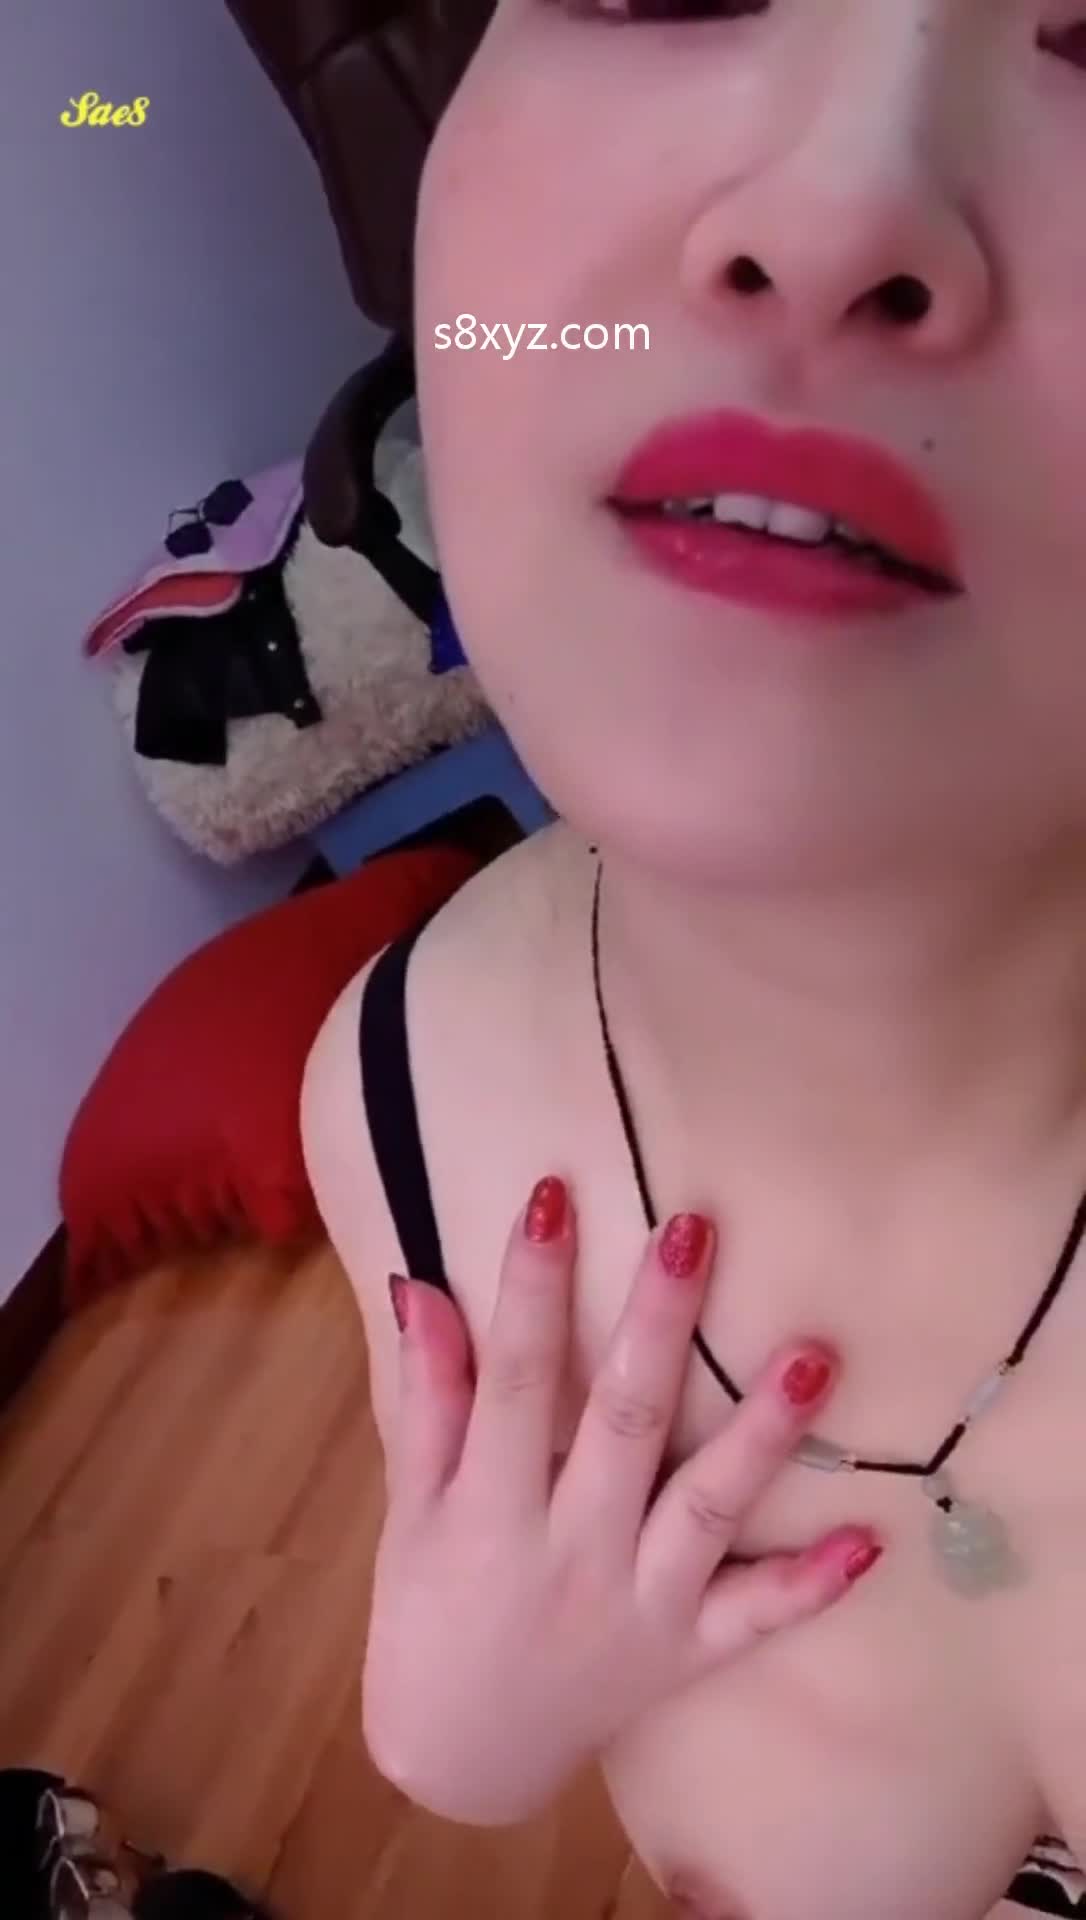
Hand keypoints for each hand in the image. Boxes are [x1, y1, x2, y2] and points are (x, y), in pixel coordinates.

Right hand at [362, 1176, 881, 1825]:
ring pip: (705, 1508)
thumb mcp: (409, 1512)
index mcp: (492, 1511)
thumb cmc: (427, 1611)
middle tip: (694, 1230)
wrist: (461, 1755)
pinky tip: (869, 1541)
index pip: (513, 1380)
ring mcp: (639, 1603)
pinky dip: (810, 1585)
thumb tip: (421, 1288)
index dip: (530, 1286)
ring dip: (761, 1435)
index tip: (554, 1194)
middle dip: (657, 1324)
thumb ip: (425, 1402)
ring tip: (815, 1357)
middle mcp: (571, 1552)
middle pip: (622, 1423)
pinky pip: (755, 1618)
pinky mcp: (687, 1650)